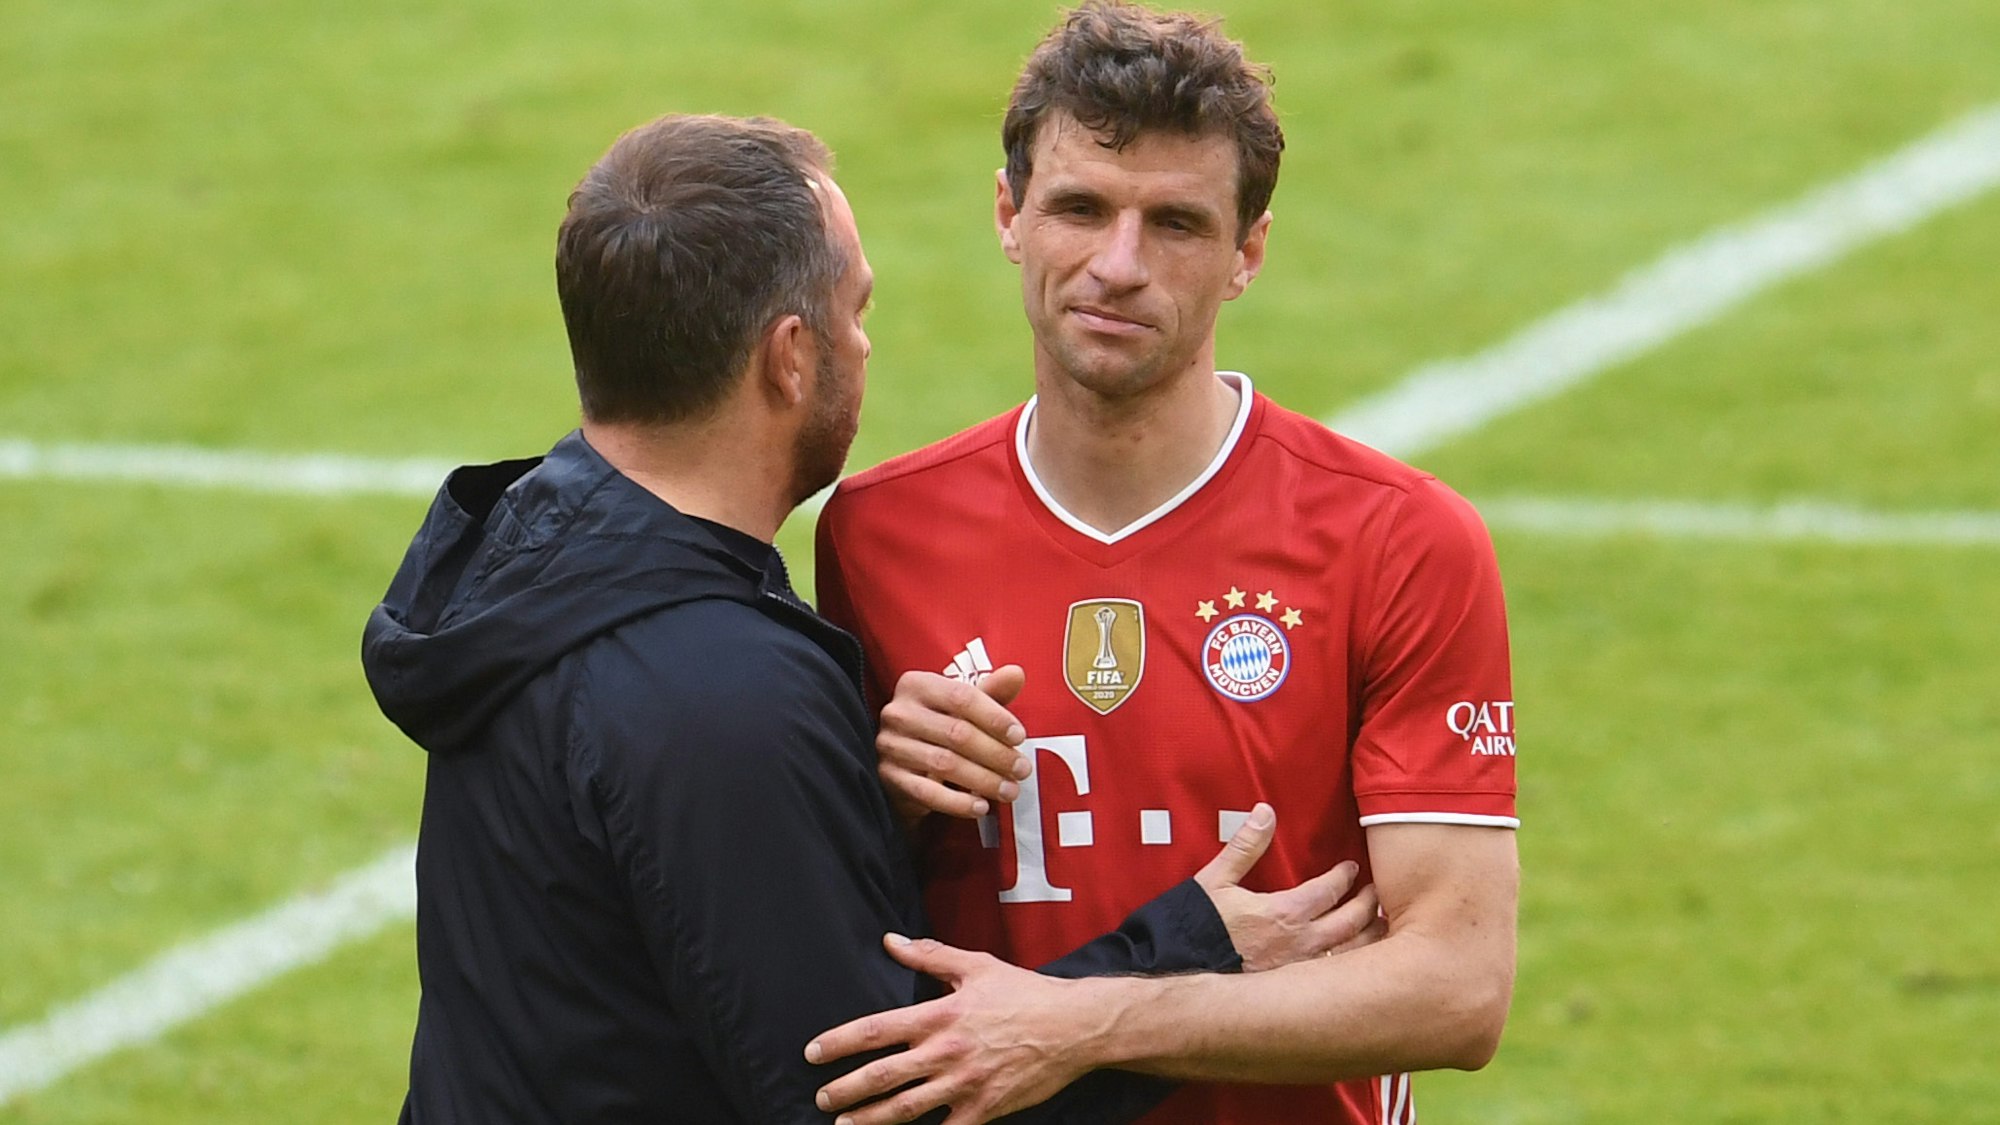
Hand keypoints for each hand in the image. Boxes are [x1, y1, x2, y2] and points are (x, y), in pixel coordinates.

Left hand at [807, 934, 1094, 1124]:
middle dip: (845, 1090)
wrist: (1073, 1028)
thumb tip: (890, 941)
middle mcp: (946, 1052)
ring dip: (869, 1120)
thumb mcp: (976, 966)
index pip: (876, 1029)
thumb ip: (930, 956)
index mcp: (940, 1015)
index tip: (813, 1052)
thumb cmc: (1024, 994)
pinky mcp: (984, 1109)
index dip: (840, 1042)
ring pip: (906, 1109)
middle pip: (882, 1076)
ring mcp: (965, 1084)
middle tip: (821, 1098)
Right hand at [877, 667, 1031, 821]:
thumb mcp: (963, 705)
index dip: (995, 718)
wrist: (904, 761)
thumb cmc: (940, 725)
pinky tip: (980, 806)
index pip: (961, 697)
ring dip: (983, 780)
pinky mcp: (888, 777)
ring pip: (945, 764)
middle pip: (956, 733)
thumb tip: (1017, 674)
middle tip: (1021, 770)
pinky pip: (927, 793)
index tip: (1019, 736)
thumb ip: (991, 691)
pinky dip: (957, 802)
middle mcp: (898, 712)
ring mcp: (890, 746)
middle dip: (996, 754)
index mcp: (917, 685)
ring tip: (1009, 790)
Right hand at [1193, 803, 1386, 970]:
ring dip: (1369, 939)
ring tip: (1381, 929)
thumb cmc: (1194, 927)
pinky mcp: (1292, 994)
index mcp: (1285, 913)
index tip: (1352, 869)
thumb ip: (1245, 846)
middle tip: (1378, 895)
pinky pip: (1334, 980)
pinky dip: (1353, 968)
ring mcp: (1298, 973)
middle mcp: (1300, 944)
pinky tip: (1355, 966)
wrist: (1176, 973)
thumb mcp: (1215, 880)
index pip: (1329, 891)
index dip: (1345, 877)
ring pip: (1350, 956)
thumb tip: (1265, 811)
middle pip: (1351, 923)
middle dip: (1369, 906)